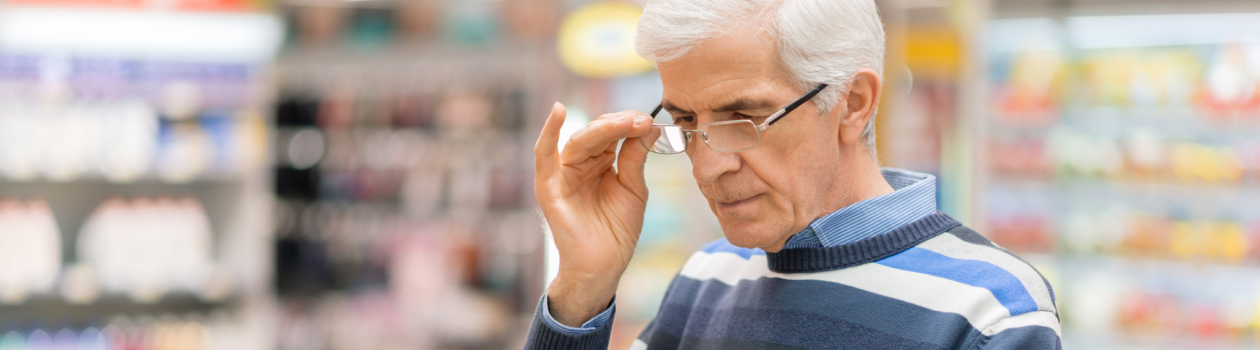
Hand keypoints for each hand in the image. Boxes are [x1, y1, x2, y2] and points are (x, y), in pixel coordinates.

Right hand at [534, 102, 653, 326]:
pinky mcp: (549, 186)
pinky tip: (558, 112)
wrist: (603, 266)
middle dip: (619, 124)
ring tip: (625, 123)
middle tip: (641, 120)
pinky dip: (548, 132)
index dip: (628, 124)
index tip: (649, 121)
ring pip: (579, 140)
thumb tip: (648, 127)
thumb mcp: (633, 189)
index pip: (611, 133)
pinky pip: (544, 154)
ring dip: (603, 128)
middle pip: (596, 133)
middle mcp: (578, 164)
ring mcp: (562, 174)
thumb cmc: (616, 232)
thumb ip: (635, 158)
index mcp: (599, 163)